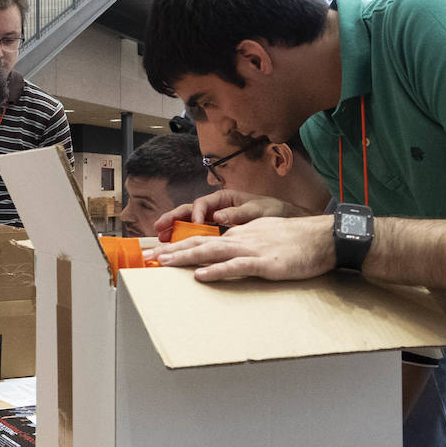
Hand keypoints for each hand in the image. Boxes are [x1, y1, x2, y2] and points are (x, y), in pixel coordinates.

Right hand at [152, 190, 299, 239]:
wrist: (286, 220)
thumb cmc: (273, 211)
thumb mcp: (258, 210)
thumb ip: (239, 213)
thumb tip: (219, 215)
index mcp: (224, 199)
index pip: (202, 204)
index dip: (196, 214)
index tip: (197, 224)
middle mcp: (216, 208)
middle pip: (189, 211)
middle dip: (173, 218)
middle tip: (159, 226)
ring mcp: (215, 222)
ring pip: (189, 224)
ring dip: (174, 229)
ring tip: (161, 237)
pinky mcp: (218, 234)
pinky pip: (198, 236)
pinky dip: (185, 240)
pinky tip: (176, 248)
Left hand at [154, 215, 335, 281]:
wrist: (324, 238)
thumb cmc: (298, 239)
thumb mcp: (267, 234)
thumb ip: (247, 239)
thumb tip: (230, 247)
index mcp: (242, 233)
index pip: (206, 239)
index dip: (181, 245)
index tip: (161, 252)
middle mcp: (242, 238)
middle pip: (202, 243)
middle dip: (175, 251)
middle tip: (152, 258)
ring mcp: (253, 250)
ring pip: (213, 252)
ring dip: (187, 257)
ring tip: (166, 263)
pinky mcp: (265, 264)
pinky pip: (237, 266)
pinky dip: (217, 271)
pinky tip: (202, 275)